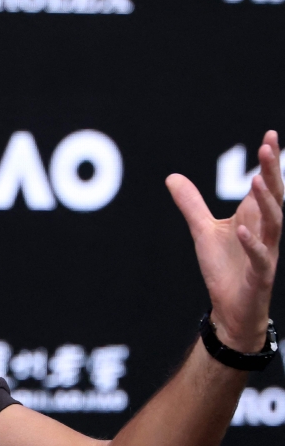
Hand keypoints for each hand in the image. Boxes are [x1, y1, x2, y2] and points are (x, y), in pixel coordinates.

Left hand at [167, 131, 282, 351]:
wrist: (232, 309)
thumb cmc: (225, 268)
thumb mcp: (202, 230)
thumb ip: (191, 204)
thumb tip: (172, 177)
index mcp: (254, 218)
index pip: (265, 185)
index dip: (268, 163)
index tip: (269, 136)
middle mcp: (264, 231)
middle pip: (273, 197)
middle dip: (272, 172)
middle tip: (268, 147)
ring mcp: (265, 252)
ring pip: (274, 223)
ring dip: (266, 202)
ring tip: (257, 180)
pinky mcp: (260, 274)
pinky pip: (260, 256)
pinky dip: (252, 243)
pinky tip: (242, 229)